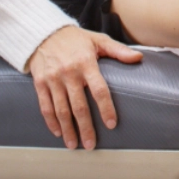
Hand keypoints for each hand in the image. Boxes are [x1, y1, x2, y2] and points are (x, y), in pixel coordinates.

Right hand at [28, 25, 142, 149]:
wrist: (46, 34)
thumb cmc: (77, 39)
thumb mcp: (99, 40)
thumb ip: (118, 51)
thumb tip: (139, 58)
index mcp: (86, 62)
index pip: (99, 89)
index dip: (106, 108)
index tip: (111, 124)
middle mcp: (69, 73)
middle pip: (78, 106)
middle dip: (85, 127)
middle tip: (91, 145)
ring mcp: (53, 79)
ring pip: (61, 110)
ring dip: (68, 130)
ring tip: (74, 145)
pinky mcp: (40, 83)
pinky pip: (45, 106)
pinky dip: (51, 122)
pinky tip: (58, 133)